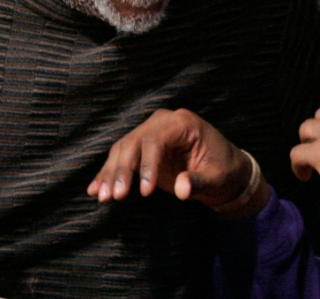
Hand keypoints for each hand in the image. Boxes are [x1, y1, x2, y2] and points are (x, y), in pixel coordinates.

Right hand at [87, 109, 255, 210]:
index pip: (155, 140)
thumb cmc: (223, 171)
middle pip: (133, 142)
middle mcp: (162, 122)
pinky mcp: (142, 146)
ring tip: (102, 197)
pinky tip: (94, 189)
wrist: (224, 170)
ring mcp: (150, 132)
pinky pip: (121, 156)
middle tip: (114, 196)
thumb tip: (182, 189)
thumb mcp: (217, 178)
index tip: (144, 192)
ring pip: (122, 149)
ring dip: (110, 173)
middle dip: (121, 170)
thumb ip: (199, 182)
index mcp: (182, 123)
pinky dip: (108, 173)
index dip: (146, 165)